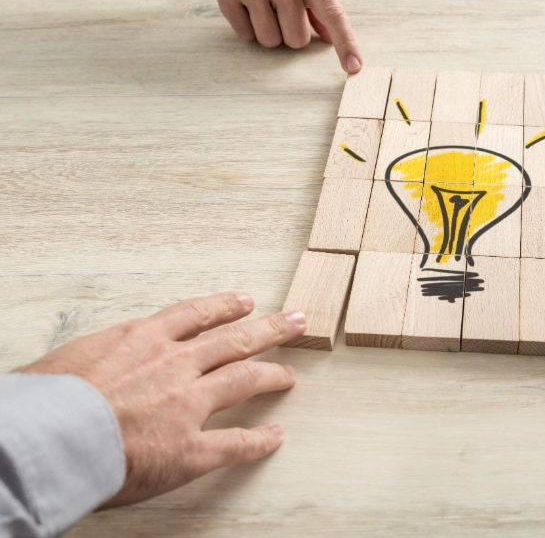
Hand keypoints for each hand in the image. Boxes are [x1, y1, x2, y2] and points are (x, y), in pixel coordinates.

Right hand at [22, 292, 304, 506]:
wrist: (47, 439)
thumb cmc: (44, 403)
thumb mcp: (69, 360)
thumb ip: (99, 358)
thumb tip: (94, 367)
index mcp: (143, 340)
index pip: (195, 315)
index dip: (225, 307)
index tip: (245, 301)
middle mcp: (175, 365)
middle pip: (233, 340)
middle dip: (268, 329)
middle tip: (295, 321)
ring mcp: (188, 404)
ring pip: (244, 379)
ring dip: (272, 375)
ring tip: (289, 374)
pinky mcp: (191, 448)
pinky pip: (236, 442)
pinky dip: (260, 440)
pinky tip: (275, 437)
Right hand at [202, 0, 361, 70]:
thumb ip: (318, 2)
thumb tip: (330, 37)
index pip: (333, 14)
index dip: (346, 43)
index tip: (354, 66)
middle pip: (296, 40)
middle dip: (290, 31)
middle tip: (281, 10)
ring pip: (270, 41)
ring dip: (268, 30)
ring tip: (263, 4)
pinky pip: (245, 34)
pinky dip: (247, 26)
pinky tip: (246, 4)